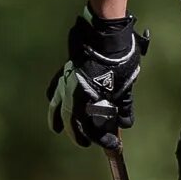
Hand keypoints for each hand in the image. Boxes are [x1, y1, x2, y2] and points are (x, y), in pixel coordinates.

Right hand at [48, 7, 145, 147]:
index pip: (93, 127)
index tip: (112, 144)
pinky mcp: (65, 71)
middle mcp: (73, 93)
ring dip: (58, 119)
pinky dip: (55, 97)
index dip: (103, 139)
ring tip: (57, 128)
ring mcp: (66, 81)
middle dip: (78, 134)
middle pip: (72, 120)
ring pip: (57, 105)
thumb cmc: (118, 61)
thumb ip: (124, 107)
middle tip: (83, 142)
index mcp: (89, 99)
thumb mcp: (126, 86)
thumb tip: (124, 123)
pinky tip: (55, 101)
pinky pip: (55, 88)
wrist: (105, 35)